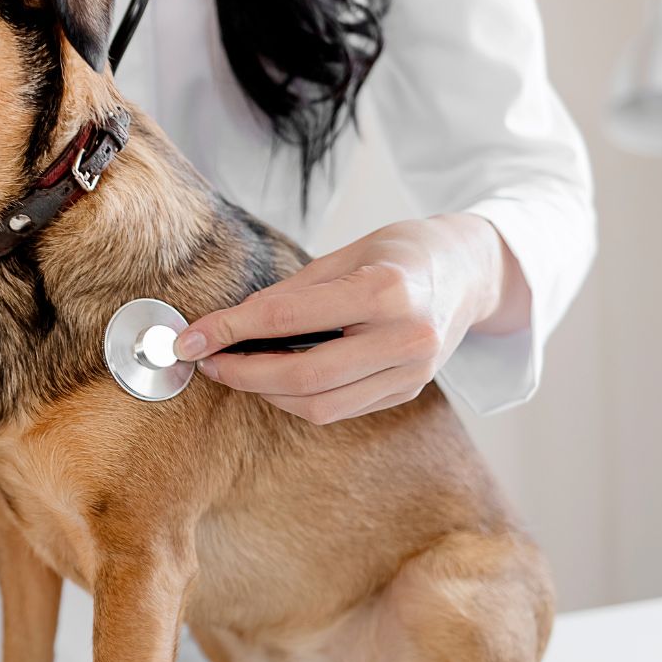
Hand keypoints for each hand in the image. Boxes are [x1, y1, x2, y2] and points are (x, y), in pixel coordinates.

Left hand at [173, 214, 528, 424]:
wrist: (471, 272)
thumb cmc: (404, 252)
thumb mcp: (348, 252)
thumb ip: (293, 291)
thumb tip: (234, 324)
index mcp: (387, 291)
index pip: (287, 319)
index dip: (229, 331)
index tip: (191, 337)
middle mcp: (404, 338)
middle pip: (302, 377)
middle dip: (243, 374)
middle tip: (208, 362)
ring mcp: (411, 373)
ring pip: (319, 405)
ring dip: (266, 393)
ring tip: (238, 369)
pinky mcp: (407, 391)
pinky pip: (338, 409)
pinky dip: (297, 398)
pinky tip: (275, 378)